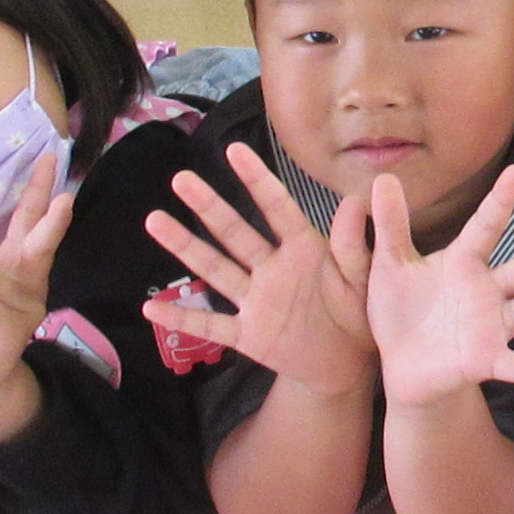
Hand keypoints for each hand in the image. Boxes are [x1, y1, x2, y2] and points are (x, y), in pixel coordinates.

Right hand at [143, 144, 372, 398]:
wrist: (345, 363)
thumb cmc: (357, 313)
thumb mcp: (361, 279)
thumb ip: (353, 245)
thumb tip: (357, 199)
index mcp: (303, 250)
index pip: (276, 208)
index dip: (257, 180)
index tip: (234, 150)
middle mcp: (272, 269)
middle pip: (235, 232)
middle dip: (209, 206)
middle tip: (181, 179)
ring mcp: (255, 301)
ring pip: (215, 269)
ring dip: (186, 246)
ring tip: (155, 220)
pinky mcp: (247, 335)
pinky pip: (210, 325)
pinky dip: (181, 318)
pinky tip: (151, 307)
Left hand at [363, 164, 513, 408]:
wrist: (399, 366)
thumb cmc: (398, 311)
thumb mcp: (389, 266)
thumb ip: (389, 225)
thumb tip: (382, 178)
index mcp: (463, 263)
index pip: (486, 227)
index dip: (500, 201)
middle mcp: (487, 292)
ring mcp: (493, 326)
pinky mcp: (488, 360)